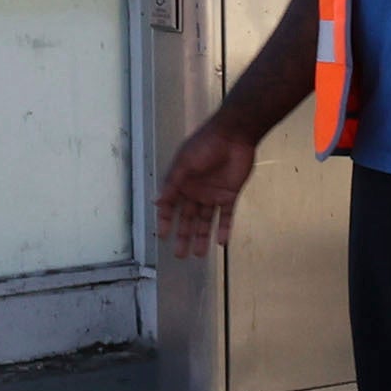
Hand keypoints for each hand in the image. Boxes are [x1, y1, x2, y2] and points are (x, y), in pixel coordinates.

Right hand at [156, 116, 261, 259]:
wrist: (234, 135)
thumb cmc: (205, 146)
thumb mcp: (184, 164)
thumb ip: (172, 184)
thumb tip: (156, 202)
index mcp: (182, 182)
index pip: (171, 206)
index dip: (166, 221)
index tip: (163, 236)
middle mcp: (196, 191)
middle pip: (188, 218)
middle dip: (183, 236)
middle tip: (180, 254)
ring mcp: (213, 194)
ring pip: (206, 221)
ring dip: (202, 237)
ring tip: (198, 255)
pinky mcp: (230, 195)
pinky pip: (226, 216)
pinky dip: (224, 228)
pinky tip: (221, 242)